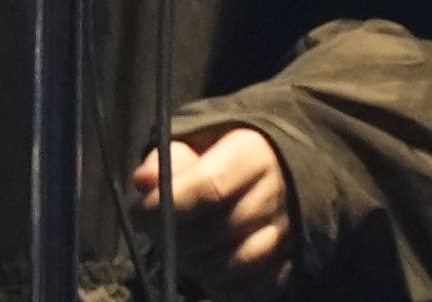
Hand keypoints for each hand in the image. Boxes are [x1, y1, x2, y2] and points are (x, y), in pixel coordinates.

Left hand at [130, 125, 294, 301]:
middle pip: (222, 229)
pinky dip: (223, 287)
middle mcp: (276, 192)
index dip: (172, 204)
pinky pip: (252, 287)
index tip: (145, 211)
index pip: (211, 187)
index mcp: (252, 153)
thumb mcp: (192, 145)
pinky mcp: (287, 262)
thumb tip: (144, 181)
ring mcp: (286, 231)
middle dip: (179, 239)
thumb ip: (167, 162)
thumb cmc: (217, 159)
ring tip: (181, 253)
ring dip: (199, 266)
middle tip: (158, 234)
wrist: (268, 171)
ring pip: (238, 263)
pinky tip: (205, 271)